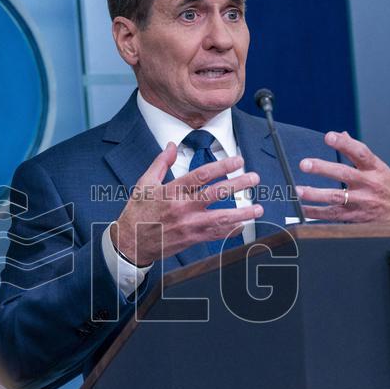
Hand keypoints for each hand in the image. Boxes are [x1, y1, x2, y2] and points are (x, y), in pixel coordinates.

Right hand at [112, 143, 262, 265]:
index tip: (238, 160)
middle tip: (253, 178)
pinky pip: (216, 235)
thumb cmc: (138, 213)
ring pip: (220, 218)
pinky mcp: (191, 239)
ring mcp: (188, 225)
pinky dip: (231, 231)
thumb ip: (161, 163)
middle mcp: (182, 208)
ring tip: (258, 208)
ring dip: (242, 213)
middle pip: (216, 194)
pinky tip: (243, 225)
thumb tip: (171, 146)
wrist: (131, 243)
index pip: (201, 175)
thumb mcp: (144, 183)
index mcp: (172, 191)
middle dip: (238, 185)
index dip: (222, 166)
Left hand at [295, 131, 389, 222]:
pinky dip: (316, 213)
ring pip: (337, 197)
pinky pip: (333, 215)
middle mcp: (369, 184)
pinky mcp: (356, 217)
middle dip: (323, 168)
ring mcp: (363, 202)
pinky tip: (303, 209)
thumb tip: (343, 134)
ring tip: (299, 190)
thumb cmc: (389, 188)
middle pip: (344, 174)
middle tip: (305, 164)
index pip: (361, 152)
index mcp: (376, 168)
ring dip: (316, 194)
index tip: (329, 136)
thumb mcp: (379, 168)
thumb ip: (359, 154)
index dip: (345, 143)